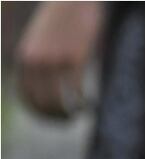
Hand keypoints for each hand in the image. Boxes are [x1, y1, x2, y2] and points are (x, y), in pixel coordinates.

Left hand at [15, 1, 103, 119]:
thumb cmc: (60, 19)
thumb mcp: (42, 41)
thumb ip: (41, 60)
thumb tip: (46, 85)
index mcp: (24, 57)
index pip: (25, 97)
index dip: (38, 113)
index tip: (51, 119)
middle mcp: (35, 62)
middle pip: (42, 103)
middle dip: (55, 117)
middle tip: (69, 120)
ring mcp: (54, 61)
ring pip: (58, 101)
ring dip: (69, 114)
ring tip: (78, 114)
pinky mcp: (73, 59)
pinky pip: (75, 92)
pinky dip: (82, 103)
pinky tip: (89, 104)